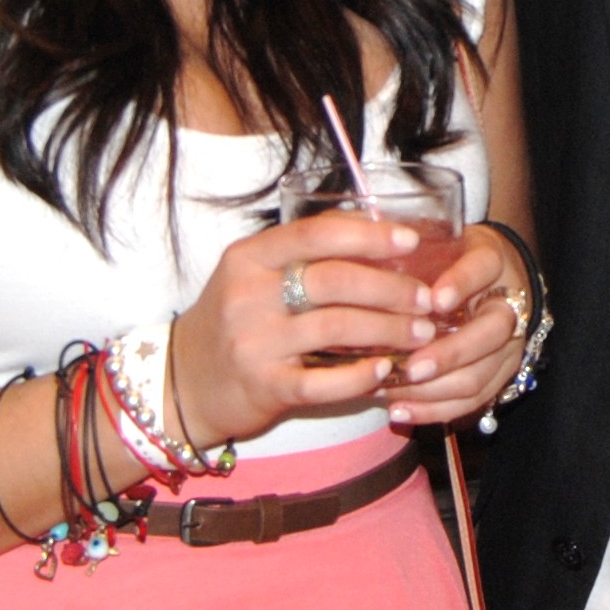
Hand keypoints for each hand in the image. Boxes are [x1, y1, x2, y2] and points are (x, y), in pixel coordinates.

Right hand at [170, 212, 450, 449]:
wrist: (182, 382)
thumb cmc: (235, 321)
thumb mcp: (254, 273)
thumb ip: (304, 250)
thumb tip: (374, 223)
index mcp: (250, 257)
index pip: (317, 235)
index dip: (369, 236)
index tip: (411, 242)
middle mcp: (248, 295)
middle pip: (335, 280)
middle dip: (391, 289)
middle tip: (427, 299)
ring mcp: (253, 342)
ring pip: (336, 328)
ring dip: (389, 330)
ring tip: (422, 334)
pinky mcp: (263, 386)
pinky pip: (322, 381)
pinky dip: (360, 376)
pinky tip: (386, 370)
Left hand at [380, 221, 531, 428]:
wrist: (488, 280)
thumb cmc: (446, 259)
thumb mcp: (434, 241)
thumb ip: (402, 247)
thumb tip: (345, 244)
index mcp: (491, 261)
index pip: (483, 269)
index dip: (462, 283)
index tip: (435, 298)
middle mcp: (508, 304)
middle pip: (491, 334)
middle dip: (450, 353)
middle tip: (410, 366)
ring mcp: (508, 345)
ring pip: (479, 376)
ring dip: (434, 389)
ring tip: (391, 390)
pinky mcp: (499, 376)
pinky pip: (472, 402)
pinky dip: (434, 411)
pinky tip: (398, 410)